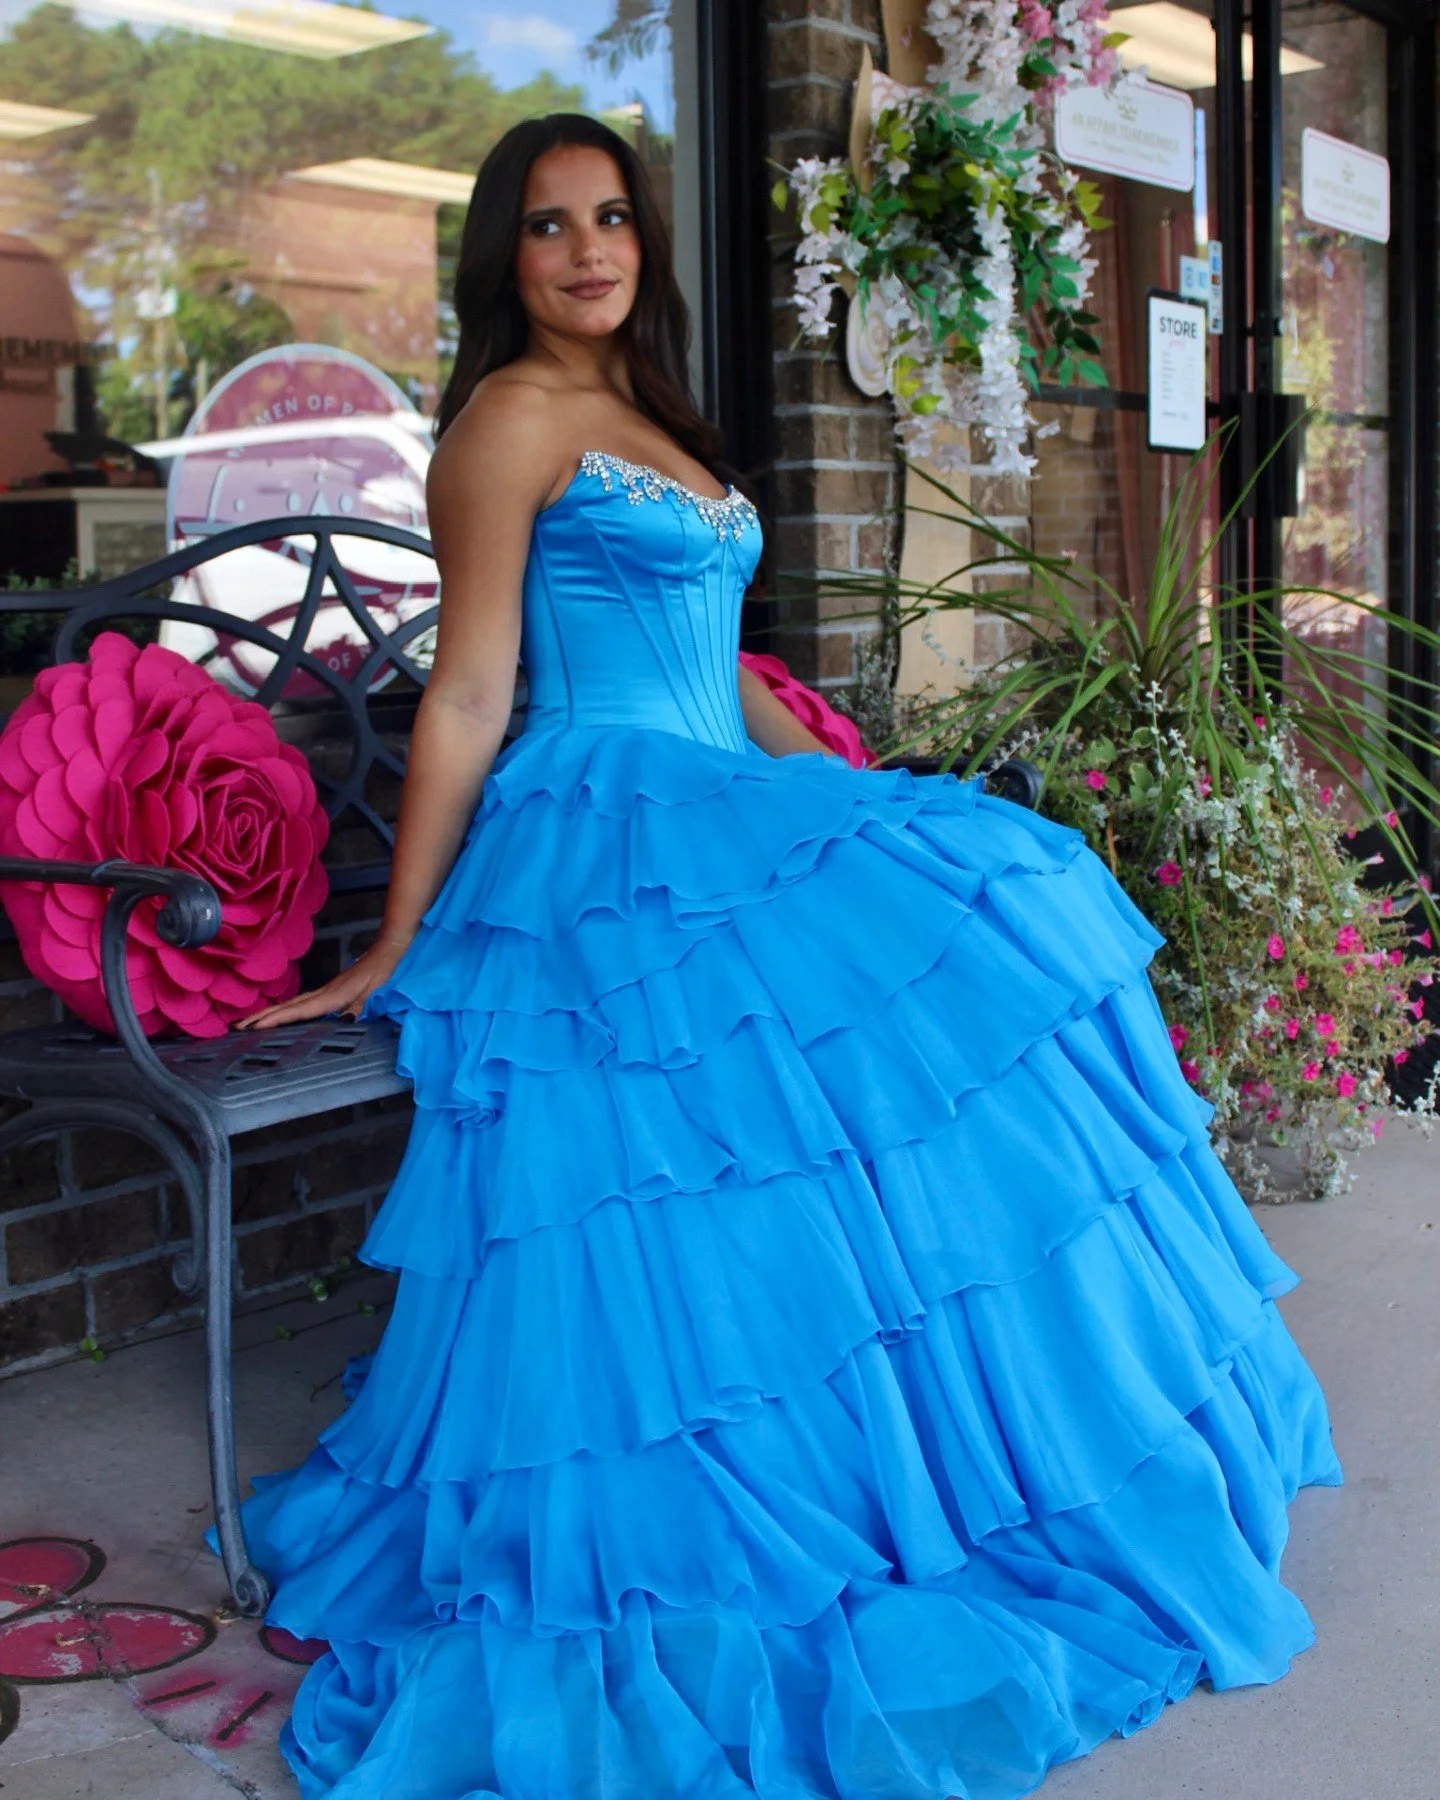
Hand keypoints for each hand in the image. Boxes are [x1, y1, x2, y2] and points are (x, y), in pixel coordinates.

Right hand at [235, 933, 412, 1031]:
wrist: (391, 948)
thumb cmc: (387, 970)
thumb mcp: (378, 990)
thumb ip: (361, 1006)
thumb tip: (344, 1023)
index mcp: (335, 995)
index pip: (302, 1010)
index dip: (279, 1019)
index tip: (255, 1026)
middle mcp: (326, 992)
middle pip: (289, 1006)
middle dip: (263, 1016)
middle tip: (237, 1027)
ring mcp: (326, 989)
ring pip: (293, 1003)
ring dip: (270, 1013)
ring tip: (248, 1023)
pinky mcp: (331, 989)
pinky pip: (302, 1001)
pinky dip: (286, 1009)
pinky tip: (280, 1014)